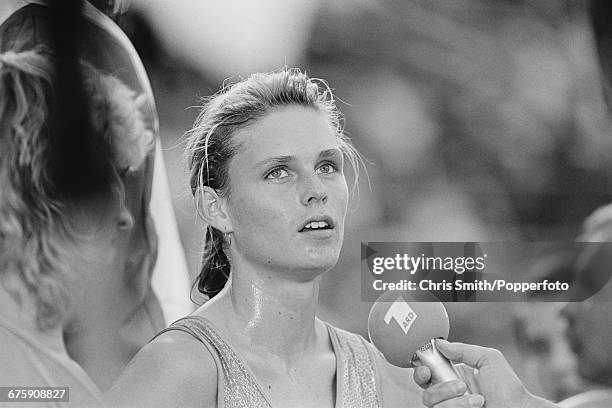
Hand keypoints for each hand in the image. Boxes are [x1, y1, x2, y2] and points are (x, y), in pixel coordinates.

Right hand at [413, 339, 558, 407]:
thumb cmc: (509, 388)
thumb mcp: (489, 359)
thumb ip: (463, 350)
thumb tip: (440, 344)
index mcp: (454, 375)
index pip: (428, 370)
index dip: (420, 367)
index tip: (424, 365)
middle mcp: (449, 392)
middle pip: (423, 387)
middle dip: (427, 380)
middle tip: (441, 378)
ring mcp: (451, 406)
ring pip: (431, 401)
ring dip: (452, 397)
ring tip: (476, 397)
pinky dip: (458, 406)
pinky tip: (476, 405)